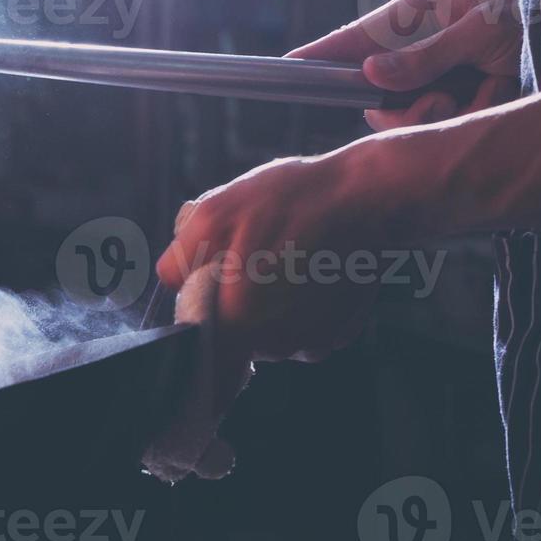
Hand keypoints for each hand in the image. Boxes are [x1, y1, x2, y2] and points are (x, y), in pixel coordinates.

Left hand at [156, 154, 389, 365]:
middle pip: (234, 335)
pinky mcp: (339, 335)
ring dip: (267, 305)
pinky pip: (303, 330)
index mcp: (240, 318)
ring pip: (269, 334)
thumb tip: (169, 284)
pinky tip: (310, 271)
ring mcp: (312, 342)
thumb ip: (179, 259)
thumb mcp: (215, 213)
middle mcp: (277, 344)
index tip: (211, 287)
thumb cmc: (290, 199)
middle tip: (251, 256)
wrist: (370, 196)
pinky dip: (301, 307)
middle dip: (233, 301)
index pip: (201, 343)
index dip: (200, 315)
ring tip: (285, 257)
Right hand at [289, 0, 522, 130]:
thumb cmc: (534, 14)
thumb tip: (369, 73)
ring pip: (402, 115)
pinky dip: (469, 117)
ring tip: (483, 93)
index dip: (319, 56)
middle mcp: (416, 46)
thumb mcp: (482, 31)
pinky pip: (438, 125)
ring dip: (439, 115)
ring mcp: (435, 74)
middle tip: (442, 101)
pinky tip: (497, 96)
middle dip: (403, 108)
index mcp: (415, 14)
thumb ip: (427, 56)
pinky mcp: (456, 98)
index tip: (286, 68)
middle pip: (373, 92)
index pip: (353, 37)